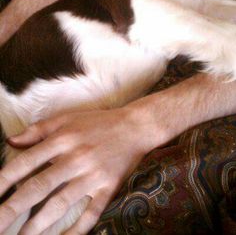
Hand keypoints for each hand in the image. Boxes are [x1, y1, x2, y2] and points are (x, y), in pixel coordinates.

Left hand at [0, 107, 150, 234]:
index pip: (27, 162)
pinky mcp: (108, 188)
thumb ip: (38, 129)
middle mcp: (76, 158)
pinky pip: (91, 213)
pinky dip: (77, 230)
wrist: (135, 126)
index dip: (5, 179)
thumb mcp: (67, 118)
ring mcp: (92, 175)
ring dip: (38, 224)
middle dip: (13, 208)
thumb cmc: (98, 122)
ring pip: (61, 203)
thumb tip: (12, 141)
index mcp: (63, 139)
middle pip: (39, 187)